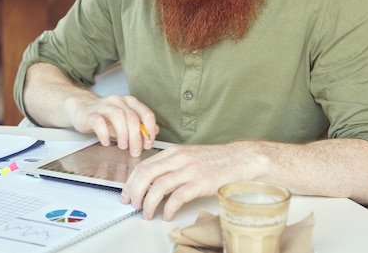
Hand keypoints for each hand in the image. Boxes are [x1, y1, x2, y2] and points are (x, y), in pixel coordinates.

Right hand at [65, 94, 158, 156]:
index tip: (148, 143)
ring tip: (123, 146)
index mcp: (130, 102)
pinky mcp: (90, 113)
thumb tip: (153, 133)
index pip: (146, 114)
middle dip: (136, 137)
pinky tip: (106, 142)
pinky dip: (104, 134)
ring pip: (118, 116)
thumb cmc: (104, 116)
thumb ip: (139, 127)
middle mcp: (118, 101)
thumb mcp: (125, 121)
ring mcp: (104, 106)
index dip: (150, 131)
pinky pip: (98, 122)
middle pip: (132, 118)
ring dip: (123, 134)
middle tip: (135, 151)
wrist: (81, 109)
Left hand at [120, 143, 251, 220]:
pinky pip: (177, 197)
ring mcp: (190, 170)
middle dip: (134, 192)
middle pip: (146, 174)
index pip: (144, 165)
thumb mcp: (189, 157)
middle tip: (132, 204)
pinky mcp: (201, 182)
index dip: (131, 181)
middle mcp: (179, 158)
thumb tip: (152, 181)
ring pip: (158, 186)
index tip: (126, 193)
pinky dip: (168, 208)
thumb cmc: (216, 160)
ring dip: (148, 203)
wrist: (241, 158)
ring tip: (147, 213)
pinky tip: (166, 215)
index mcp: (174, 151)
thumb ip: (171, 165)